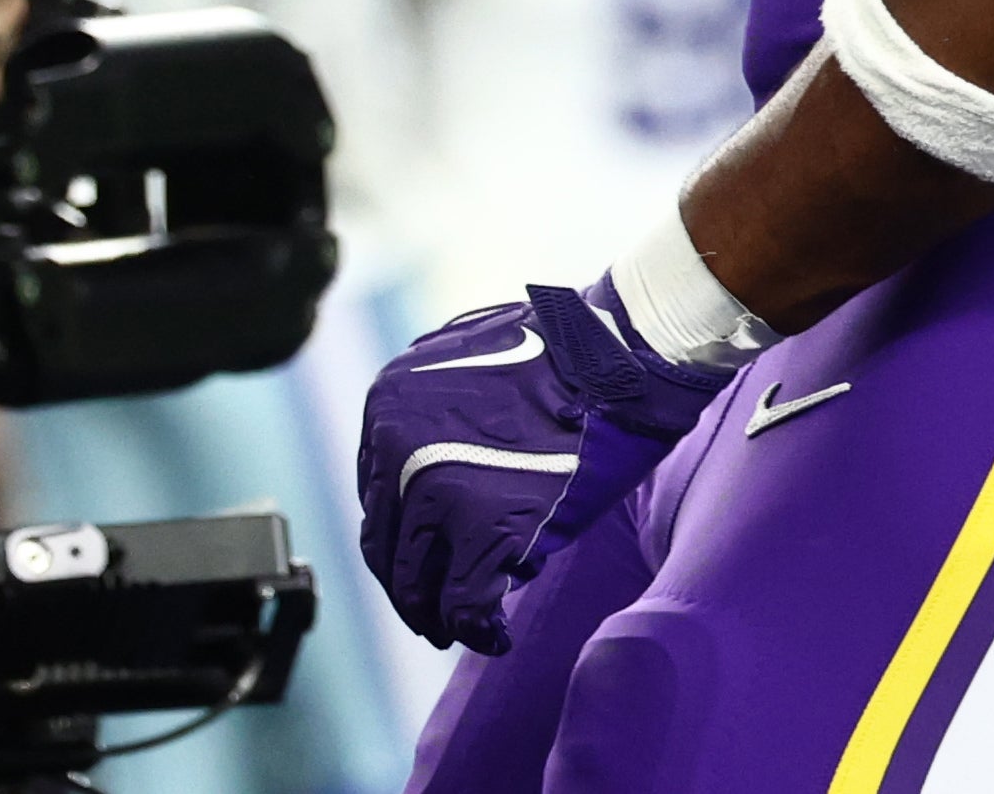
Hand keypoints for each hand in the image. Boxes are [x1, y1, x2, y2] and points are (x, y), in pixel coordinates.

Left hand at [355, 285, 726, 653]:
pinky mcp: (484, 527)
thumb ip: (432, 426)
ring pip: (416, 584)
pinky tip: (496, 637)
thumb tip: (423, 499)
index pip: (377, 498)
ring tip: (466, 629)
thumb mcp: (464, 370)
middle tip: (433, 618)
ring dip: (439, 617)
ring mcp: (436, 488)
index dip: (402, 542)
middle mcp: (395, 446)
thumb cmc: (560, 359)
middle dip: (411, 590)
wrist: (615, 355)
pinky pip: (465, 604)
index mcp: (387, 404)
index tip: (423, 565)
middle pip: (386, 546)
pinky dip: (478, 631)